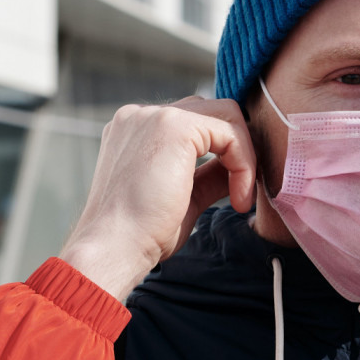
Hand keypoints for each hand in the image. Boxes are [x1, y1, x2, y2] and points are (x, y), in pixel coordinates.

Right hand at [59, 96, 256, 297]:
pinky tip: (238, 199)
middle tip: (244, 191)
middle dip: (236, 149)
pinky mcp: (174, 126)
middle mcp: (140, 115)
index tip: (235, 194)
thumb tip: (237, 169)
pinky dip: (244, 164)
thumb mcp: (181, 198)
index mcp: (135, 131)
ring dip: (244, 155)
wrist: (115, 248)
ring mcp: (154, 116)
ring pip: (225, 114)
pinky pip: (230, 132)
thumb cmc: (141, 234)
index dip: (223, 152)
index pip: (194, 123)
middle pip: (210, 112)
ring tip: (240, 198)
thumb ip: (206, 176)